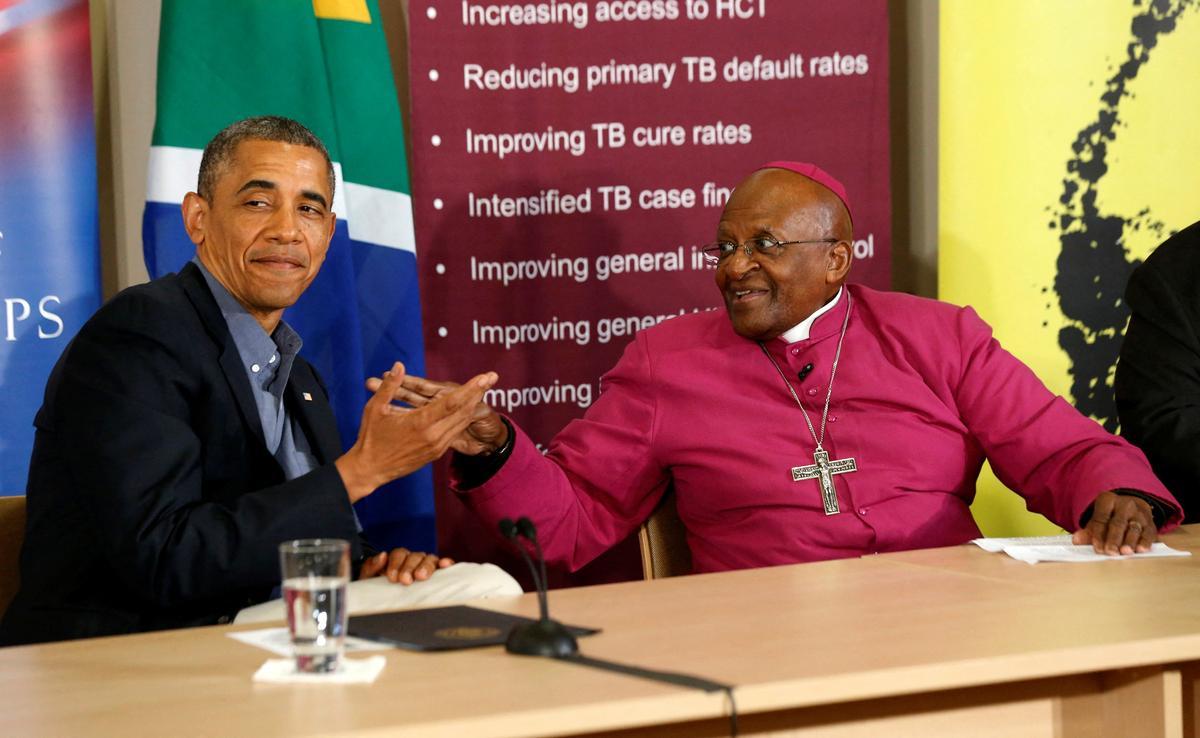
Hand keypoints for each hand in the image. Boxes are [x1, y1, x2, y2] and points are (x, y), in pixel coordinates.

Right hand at [336, 362, 497, 500]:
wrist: (370, 470)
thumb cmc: (370, 438)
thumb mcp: (375, 409)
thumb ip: (390, 386)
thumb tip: (399, 366)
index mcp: (420, 423)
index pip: (452, 402)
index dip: (470, 388)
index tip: (485, 376)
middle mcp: (433, 435)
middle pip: (463, 410)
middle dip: (478, 392)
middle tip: (492, 377)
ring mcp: (437, 446)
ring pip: (460, 421)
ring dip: (472, 404)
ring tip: (483, 388)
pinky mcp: (436, 453)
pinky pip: (453, 431)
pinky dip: (461, 418)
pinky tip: (468, 407)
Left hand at [358, 548, 453, 583]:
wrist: (381, 603)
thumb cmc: (377, 590)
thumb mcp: (368, 579)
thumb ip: (372, 566)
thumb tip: (383, 555)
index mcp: (397, 559)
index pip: (399, 554)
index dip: (396, 564)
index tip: (392, 577)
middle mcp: (412, 560)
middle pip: (415, 556)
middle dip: (410, 567)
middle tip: (405, 580)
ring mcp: (425, 566)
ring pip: (430, 559)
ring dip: (426, 566)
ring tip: (421, 577)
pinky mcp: (438, 575)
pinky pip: (444, 566)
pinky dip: (446, 563)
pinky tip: (445, 565)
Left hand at [1071, 491, 1156, 554]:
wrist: (1130, 508)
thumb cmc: (1109, 518)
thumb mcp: (1097, 521)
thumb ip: (1087, 532)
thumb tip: (1076, 540)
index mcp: (1107, 500)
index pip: (1101, 518)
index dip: (1098, 534)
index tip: (1097, 548)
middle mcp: (1125, 505)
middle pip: (1118, 523)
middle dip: (1113, 539)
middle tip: (1110, 552)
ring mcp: (1139, 514)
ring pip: (1134, 528)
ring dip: (1130, 541)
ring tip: (1125, 552)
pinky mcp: (1151, 524)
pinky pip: (1149, 533)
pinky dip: (1145, 542)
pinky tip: (1141, 550)